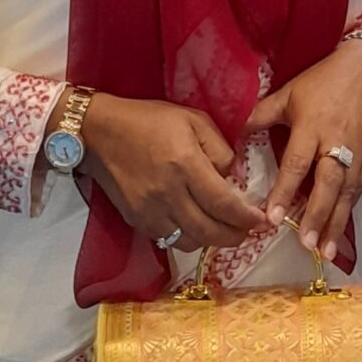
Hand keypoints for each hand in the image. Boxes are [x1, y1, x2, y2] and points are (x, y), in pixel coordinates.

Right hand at [78, 96, 268, 250]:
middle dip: (235, 236)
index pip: (223, 203)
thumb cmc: (148, 120)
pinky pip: (169, 240)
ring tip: (225, 230)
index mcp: (185, 164)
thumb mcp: (193, 119)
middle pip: (209, 231)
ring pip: (190, 242)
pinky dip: (188, 239)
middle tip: (249, 231)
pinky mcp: (137, 220)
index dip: (246, 218)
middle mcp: (168, 193)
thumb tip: (233, 177)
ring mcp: (150, 211)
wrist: (99, 132)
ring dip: (212, 241)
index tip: (262, 221)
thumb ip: (219, 148)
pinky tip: (197, 227)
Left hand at [249, 39, 361, 263]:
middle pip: (327, 185)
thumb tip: (235, 135)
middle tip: (304, 243)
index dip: (284, 191)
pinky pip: (361, 187)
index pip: (296, 164)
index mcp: (312, 126)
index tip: (272, 218)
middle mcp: (337, 142)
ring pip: (347, 193)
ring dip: (335, 223)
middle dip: (316, 216)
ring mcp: (360, 151)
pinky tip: (340, 230)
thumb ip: (262, 115)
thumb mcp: (290, 92)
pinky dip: (350, 210)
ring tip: (324, 251)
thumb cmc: (326, 79)